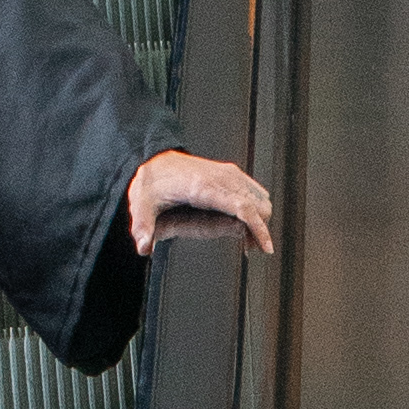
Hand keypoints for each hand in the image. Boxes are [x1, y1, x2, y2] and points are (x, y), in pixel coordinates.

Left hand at [128, 147, 273, 260]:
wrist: (155, 159)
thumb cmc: (153, 181)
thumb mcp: (141, 205)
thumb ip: (142, 228)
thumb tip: (144, 247)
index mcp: (203, 186)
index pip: (242, 207)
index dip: (259, 228)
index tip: (266, 247)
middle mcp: (220, 177)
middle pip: (258, 205)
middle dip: (260, 230)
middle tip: (250, 249)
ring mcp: (228, 173)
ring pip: (260, 198)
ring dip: (260, 221)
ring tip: (248, 240)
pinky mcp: (230, 174)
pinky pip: (254, 192)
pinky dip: (256, 210)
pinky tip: (244, 224)